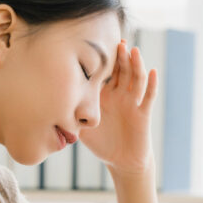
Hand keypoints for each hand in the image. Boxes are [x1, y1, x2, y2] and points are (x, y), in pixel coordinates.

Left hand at [78, 41, 157, 176]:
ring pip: (136, 79)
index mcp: (104, 96)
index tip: (96, 44)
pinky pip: (149, 96)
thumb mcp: (82, 129)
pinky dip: (152, 84)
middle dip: (120, 56)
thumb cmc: (102, 144)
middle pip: (122, 71)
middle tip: (117, 42)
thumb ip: (70, 117)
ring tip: (133, 51)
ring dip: (136, 64)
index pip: (104, 73)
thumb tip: (49, 109)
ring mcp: (133, 102)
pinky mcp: (143, 113)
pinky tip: (152, 71)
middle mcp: (120, 95)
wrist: (122, 161)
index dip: (103, 60)